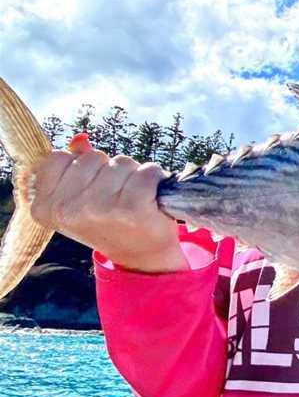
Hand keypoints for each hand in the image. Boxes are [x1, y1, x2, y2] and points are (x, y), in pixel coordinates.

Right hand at [26, 133, 186, 272]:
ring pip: (121, 162)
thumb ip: (74, 167)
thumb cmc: (110, 221)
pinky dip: (154, 178)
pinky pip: (147, 171)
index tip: (91, 188)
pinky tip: (152, 199)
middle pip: (92, 157)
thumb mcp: (79, 199)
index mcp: (45, 207)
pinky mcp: (133, 207)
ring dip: (132, 174)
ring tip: (134, 198)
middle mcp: (68, 209)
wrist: (141, 256)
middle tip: (116, 196)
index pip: (57, 158)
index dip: (80, 166)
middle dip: (109, 170)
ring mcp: (100, 208)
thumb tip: (81, 139)